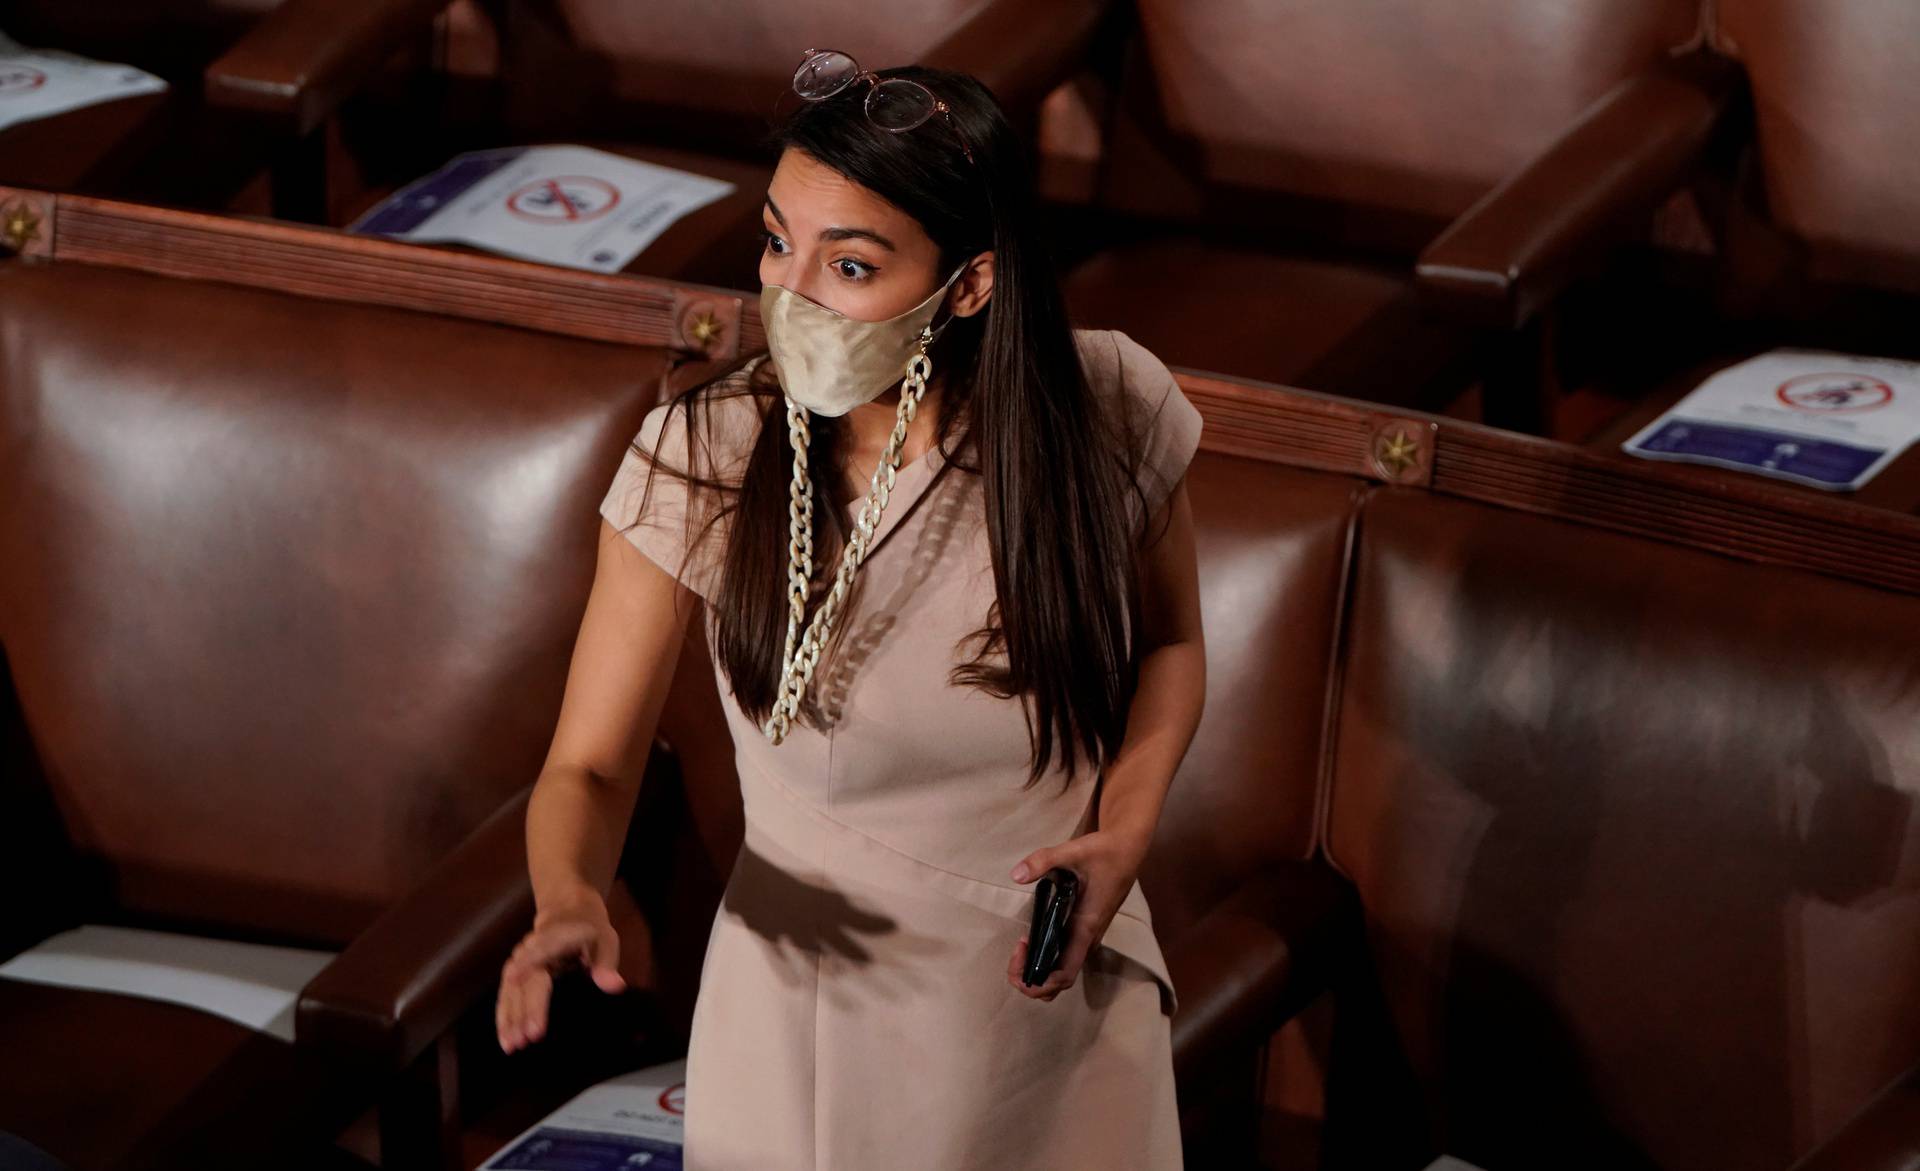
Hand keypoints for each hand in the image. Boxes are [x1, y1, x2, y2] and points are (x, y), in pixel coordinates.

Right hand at [496, 888, 625, 1052]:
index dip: (529, 962)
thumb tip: (614, 986)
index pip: (541, 949)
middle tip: (526, 1037)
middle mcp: (532, 947)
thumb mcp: (606, 940)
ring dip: (509, 1016)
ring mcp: (520, 959)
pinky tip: (504, 1037)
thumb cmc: (590, 931)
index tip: (515, 978)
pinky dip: (504, 1015)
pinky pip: (507, 994)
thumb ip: (607, 963)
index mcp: (557, 935)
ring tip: (511, 1045)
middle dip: (524, 1007)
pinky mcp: (515, 972)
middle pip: (526, 978)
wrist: (567, 911)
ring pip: (511, 988)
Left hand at [1004, 827, 1149, 1001]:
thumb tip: (1016, 875)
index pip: (1063, 977)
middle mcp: (1086, 941)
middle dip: (1030, 980)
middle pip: (1058, 984)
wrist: (1127, 849)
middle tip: (1016, 950)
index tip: (1021, 948)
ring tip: (1022, 945)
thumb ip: (1044, 860)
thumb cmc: (1104, 853)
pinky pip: (1063, 959)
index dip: (1037, 978)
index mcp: (1085, 930)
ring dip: (1036, 971)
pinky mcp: (1083, 931)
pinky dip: (1043, 959)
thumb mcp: (1073, 850)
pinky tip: (1032, 937)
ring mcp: (1086, 938)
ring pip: (1060, 974)